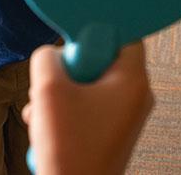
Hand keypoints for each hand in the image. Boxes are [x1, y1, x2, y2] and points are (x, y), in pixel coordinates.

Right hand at [23, 41, 152, 174]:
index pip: (123, 33)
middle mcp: (136, 96)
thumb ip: (47, 57)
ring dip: (61, 91)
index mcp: (134, 81)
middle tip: (55, 84)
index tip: (74, 46)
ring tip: (44, 111)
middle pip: (101, 57)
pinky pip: (88, 103)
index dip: (95, 33)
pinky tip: (46, 126)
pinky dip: (66, 109)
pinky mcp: (111, 130)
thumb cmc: (68, 148)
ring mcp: (125, 115)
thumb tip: (52, 56)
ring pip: (89, 81)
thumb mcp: (48, 88)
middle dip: (69, 67)